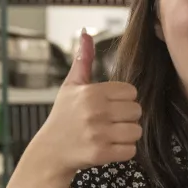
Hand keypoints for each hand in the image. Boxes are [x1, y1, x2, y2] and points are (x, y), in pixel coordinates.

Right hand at [27, 31, 143, 177]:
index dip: (123, 100)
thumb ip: (83, 61)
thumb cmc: (63, 117)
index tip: (110, 106)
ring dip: (126, 135)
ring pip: (136, 131)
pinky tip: (109, 146)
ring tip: (110, 134)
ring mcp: (99, 133)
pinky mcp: (101, 153)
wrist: (50, 151)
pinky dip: (123, 151)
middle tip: (109, 122)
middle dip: (126, 118)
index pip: (131, 92)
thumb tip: (85, 33)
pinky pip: (131, 150)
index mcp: (91, 92)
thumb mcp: (70, 86)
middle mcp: (96, 111)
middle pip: (137, 111)